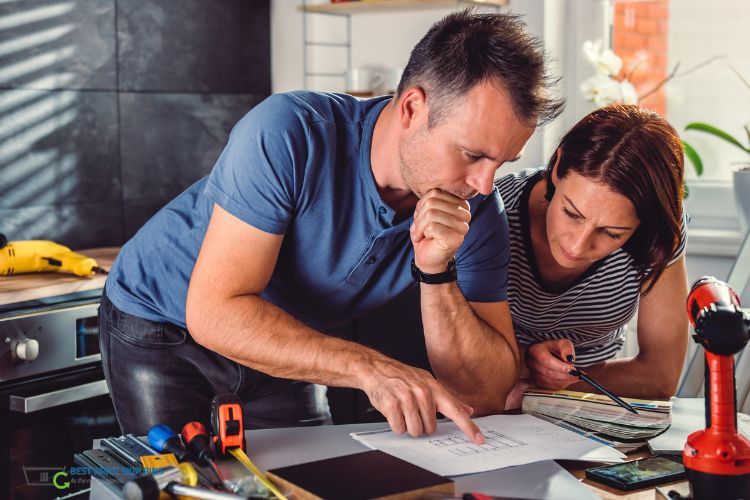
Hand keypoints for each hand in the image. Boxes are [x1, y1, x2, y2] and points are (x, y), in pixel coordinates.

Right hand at [360, 357, 484, 443]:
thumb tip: (469, 410)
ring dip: (408, 426)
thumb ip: (449, 399)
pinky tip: (394, 412)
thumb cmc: (403, 377)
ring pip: (415, 430)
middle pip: (430, 428)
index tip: (479, 439)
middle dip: (421, 425)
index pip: (456, 411)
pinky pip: (399, 428)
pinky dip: (396, 425)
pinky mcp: (392, 405)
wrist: (377, 369)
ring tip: (403, 412)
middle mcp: (423, 393)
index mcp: (434, 388)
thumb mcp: (429, 382)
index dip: (468, 427)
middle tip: (413, 412)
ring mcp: (407, 398)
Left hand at [410, 189, 470, 273]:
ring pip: (431, 214)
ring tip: (420, 234)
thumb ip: (429, 199)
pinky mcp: (457, 238)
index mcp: (460, 204)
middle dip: (419, 216)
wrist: (427, 257)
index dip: (421, 205)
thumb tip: (430, 192)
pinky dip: (423, 233)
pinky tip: (426, 239)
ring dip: (419, 226)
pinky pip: (432, 227)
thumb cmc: (426, 234)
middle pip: (432, 202)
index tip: (420, 218)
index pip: (435, 193)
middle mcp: (465, 214)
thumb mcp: (425, 212)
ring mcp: (463, 226)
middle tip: (417, 228)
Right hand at [525, 339, 578, 389]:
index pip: (546, 361)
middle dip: (565, 375)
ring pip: (550, 381)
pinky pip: (550, 387)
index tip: (573, 370)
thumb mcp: (562, 343)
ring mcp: (533, 374)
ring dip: (564, 381)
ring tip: (574, 376)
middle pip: (548, 373)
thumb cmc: (553, 348)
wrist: (546, 353)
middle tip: (578, 375)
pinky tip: (567, 379)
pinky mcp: (537, 382)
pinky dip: (561, 385)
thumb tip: (570, 359)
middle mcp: (531, 363)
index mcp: (535, 350)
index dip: (560, 367)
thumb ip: (567, 348)